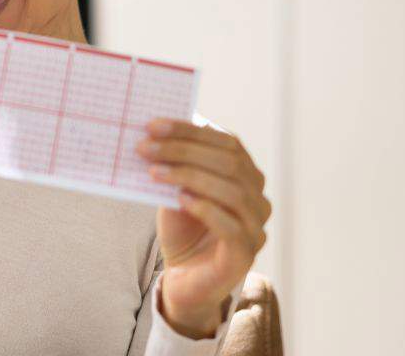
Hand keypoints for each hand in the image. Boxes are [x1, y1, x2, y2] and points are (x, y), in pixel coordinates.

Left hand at [135, 117, 270, 337]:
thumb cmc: (183, 229)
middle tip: (146, 146)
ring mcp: (257, 226)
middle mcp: (258, 197)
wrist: (184, 278)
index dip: (191, 131)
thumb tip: (154, 133)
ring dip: (190, 176)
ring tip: (155, 172)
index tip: (153, 125)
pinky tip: (180, 200)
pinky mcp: (246, 254)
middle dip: (184, 150)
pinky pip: (231, 226)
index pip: (227, 141)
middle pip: (229, 162)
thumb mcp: (176, 190)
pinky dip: (205, 208)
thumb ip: (175, 166)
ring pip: (233, 191)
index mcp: (246, 175)